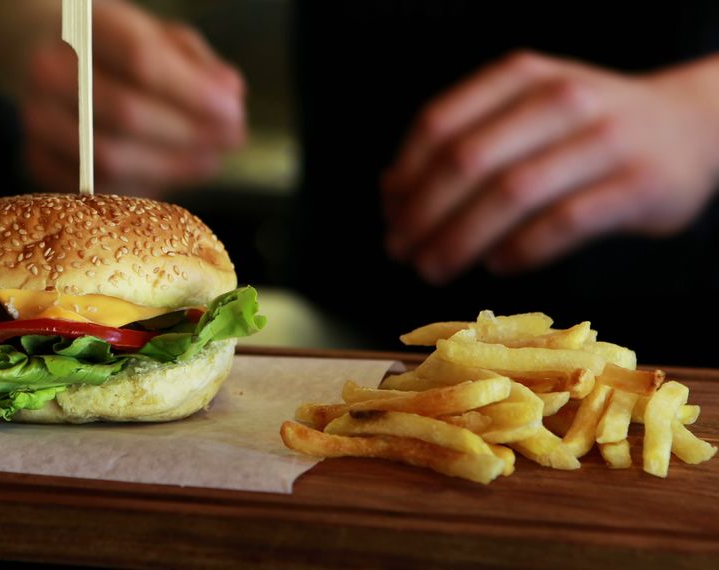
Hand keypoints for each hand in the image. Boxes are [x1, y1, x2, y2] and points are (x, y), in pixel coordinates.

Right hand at [22, 0, 245, 197]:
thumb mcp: (151, 32)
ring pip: (109, 158)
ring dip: (171, 166)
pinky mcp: (35, 158)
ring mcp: (35, 118)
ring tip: (209, 159)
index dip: (193, 92)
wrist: (34, 49)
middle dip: (189, 134)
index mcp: (78, 25)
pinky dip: (141, 185)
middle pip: (126, 114)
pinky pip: (96, 187)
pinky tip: (171, 172)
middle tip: (230, 139)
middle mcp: (48, 71)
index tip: (234, 111)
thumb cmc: (108, 44)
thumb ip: (193, 61)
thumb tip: (230, 95)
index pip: (140, 59)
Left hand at [382, 51, 718, 284]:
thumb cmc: (586, 130)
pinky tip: (496, 265)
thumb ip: (465, 142)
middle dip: (424, 214)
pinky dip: (519, 249)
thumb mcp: (527, 113)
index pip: (441, 123)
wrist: (690, 126)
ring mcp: (603, 139)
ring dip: (460, 239)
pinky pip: (562, 224)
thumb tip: (392, 192)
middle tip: (402, 252)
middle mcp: (561, 98)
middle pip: (468, 162)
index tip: (389, 214)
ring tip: (435, 267)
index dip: (406, 175)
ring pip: (511, 195)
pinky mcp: (635, 184)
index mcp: (522, 76)